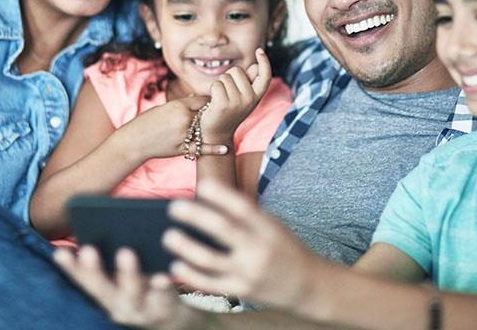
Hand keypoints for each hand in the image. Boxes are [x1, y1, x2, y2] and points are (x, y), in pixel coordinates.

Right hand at [54, 246, 202, 329]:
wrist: (171, 318)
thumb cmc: (144, 287)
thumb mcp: (125, 278)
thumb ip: (114, 257)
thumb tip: (106, 221)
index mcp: (105, 293)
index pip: (82, 280)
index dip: (70, 267)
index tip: (59, 252)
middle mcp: (117, 305)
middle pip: (101, 289)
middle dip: (93, 270)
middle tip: (88, 250)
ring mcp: (140, 309)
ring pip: (131, 293)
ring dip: (127, 274)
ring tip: (125, 253)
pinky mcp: (164, 309)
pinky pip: (162, 297)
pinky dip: (161, 286)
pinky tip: (162, 274)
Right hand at [118, 95, 226, 160]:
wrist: (134, 141)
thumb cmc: (147, 122)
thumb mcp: (163, 108)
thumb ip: (181, 104)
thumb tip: (195, 97)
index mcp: (178, 106)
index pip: (202, 100)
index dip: (210, 101)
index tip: (218, 100)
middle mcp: (183, 119)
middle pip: (206, 114)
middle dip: (213, 113)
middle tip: (224, 112)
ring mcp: (183, 134)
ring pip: (204, 129)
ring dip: (212, 127)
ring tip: (224, 126)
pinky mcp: (182, 148)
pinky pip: (201, 148)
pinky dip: (214, 149)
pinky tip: (225, 148)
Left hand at [162, 180, 324, 309]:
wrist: (307, 286)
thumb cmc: (285, 248)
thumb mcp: (274, 225)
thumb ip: (248, 215)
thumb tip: (213, 199)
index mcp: (268, 228)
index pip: (243, 208)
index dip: (222, 195)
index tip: (201, 185)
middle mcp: (258, 250)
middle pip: (223, 229)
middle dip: (196, 217)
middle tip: (175, 207)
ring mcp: (249, 273)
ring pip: (210, 260)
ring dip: (186, 247)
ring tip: (169, 236)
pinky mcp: (241, 291)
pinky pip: (210, 284)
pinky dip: (190, 275)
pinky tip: (175, 266)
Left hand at [201, 49, 271, 142]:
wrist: (217, 133)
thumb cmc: (229, 112)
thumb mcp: (243, 97)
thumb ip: (249, 82)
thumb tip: (255, 66)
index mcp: (257, 96)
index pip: (265, 75)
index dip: (264, 62)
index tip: (259, 51)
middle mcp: (250, 99)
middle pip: (237, 70)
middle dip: (229, 77)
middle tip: (227, 94)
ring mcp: (237, 102)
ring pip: (225, 77)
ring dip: (220, 84)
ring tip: (220, 99)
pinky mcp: (223, 104)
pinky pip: (216, 84)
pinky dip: (213, 90)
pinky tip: (213, 102)